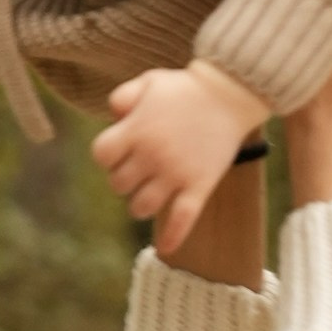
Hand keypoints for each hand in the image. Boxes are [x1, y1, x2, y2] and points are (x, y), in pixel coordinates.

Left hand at [91, 56, 262, 260]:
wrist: (230, 93)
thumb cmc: (186, 88)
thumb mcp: (150, 81)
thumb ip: (124, 96)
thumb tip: (114, 117)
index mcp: (136, 130)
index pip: (101, 155)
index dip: (108, 155)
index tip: (121, 151)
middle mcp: (151, 155)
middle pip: (118, 184)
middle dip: (124, 178)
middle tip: (139, 170)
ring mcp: (175, 173)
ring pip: (142, 207)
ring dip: (141, 204)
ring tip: (150, 195)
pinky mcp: (199, 185)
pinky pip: (182, 219)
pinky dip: (173, 236)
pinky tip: (166, 248)